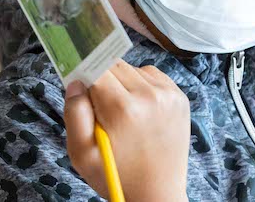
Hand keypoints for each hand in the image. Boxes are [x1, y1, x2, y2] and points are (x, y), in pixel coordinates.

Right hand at [64, 60, 189, 201]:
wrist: (157, 193)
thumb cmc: (116, 175)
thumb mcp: (81, 154)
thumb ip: (74, 113)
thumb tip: (76, 82)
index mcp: (123, 109)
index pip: (96, 67)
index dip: (84, 73)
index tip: (80, 81)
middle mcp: (149, 96)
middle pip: (114, 65)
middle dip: (102, 80)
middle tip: (101, 108)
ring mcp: (169, 95)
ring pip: (133, 68)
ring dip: (123, 82)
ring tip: (122, 112)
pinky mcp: (180, 98)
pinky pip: (152, 76)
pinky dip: (142, 85)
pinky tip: (139, 109)